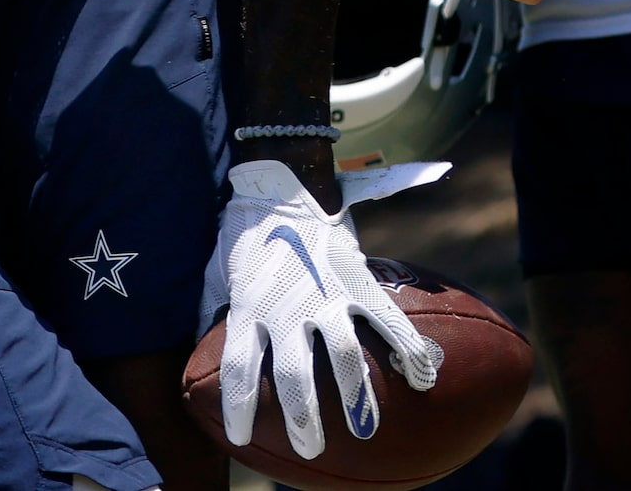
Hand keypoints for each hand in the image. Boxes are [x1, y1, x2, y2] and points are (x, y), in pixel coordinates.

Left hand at [202, 160, 441, 458]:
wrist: (282, 181)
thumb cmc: (247, 229)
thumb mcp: (223, 270)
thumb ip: (222, 307)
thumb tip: (207, 338)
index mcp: (247, 307)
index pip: (239, 371)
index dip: (237, 410)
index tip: (239, 438)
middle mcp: (285, 308)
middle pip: (294, 379)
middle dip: (303, 421)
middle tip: (309, 450)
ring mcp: (323, 295)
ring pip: (343, 359)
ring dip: (356, 401)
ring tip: (364, 430)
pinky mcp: (356, 281)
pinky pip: (388, 323)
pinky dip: (409, 352)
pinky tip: (422, 379)